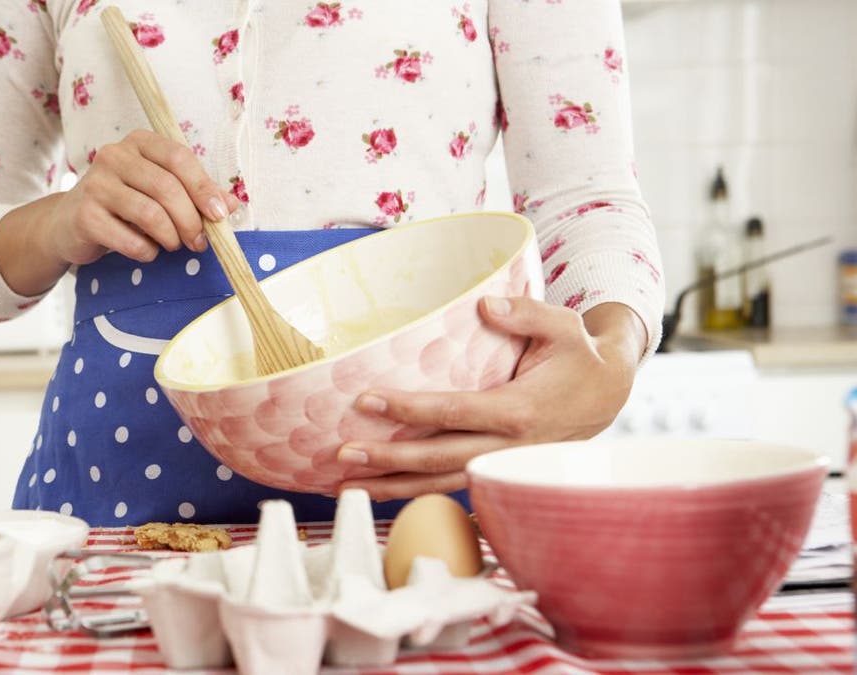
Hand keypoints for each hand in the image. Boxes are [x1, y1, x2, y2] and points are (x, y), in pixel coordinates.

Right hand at [51, 129, 240, 263]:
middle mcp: (114, 155)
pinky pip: (129, 239)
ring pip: (150, 213)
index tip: (220, 215)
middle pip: (166, 187)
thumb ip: (195, 194)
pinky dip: (147, 251)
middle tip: (200, 242)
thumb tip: (232, 205)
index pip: (179, 158)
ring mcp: (96, 184)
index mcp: (139, 142)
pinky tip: (147, 251)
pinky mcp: (84, 215)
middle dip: (191, 220)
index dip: (203, 188)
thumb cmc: (124, 205)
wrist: (69, 224)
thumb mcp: (160, 193)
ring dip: (171, 237)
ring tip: (174, 245)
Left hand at [336, 297, 646, 501]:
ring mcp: (503, 464)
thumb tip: (484, 306)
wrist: (610, 393)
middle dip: (389, 460)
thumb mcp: (563, 325)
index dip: (408, 410)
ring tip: (349, 485)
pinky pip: (452, 485)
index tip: (367, 401)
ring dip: (395, 486)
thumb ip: (524, 313)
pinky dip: (416, 490)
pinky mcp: (498, 469)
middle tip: (342, 455)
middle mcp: (508, 446)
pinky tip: (383, 489)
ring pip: (442, 482)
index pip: (453, 412)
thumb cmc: (580, 355)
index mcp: (519, 409)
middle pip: (439, 458)